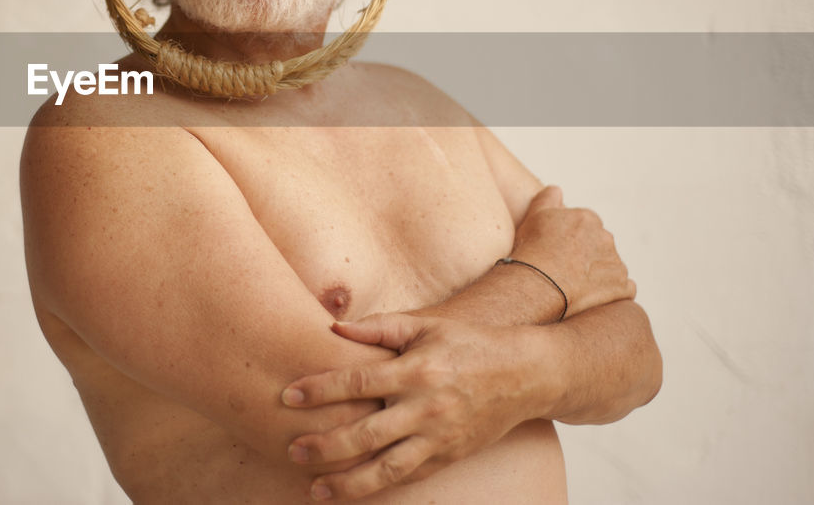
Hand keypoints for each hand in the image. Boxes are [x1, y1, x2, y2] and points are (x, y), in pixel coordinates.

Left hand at [282, 313, 545, 499]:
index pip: (358, 381)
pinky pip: (409, 477)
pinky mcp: (449, 457)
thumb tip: (334, 326)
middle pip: (367, 433)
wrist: (525, 374)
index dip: (321, 389)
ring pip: (387, 468)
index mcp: (417, 370)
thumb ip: (379, 326)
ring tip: (315, 488)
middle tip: (292, 449)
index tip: (288, 395)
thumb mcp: (426, 326)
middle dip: (326, 444)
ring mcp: (439, 437)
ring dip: (348, 481)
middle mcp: (426, 407)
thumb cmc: (469, 343)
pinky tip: (352, 491)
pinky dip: (379, 487)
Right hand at [509, 185, 635, 315]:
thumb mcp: (535, 215)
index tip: (557, 250)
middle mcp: (606, 237)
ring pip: (610, 266)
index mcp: (588, 218)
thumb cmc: (534, 248)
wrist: (540, 282)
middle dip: (587, 255)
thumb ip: (548, 198)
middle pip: (598, 245)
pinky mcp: (622, 286)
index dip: (570, 239)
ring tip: (576, 286)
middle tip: (565, 269)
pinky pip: (623, 289)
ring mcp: (616, 262)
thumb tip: (557, 190)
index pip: (584, 226)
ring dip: (599, 273)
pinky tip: (595, 297)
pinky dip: (614, 292)